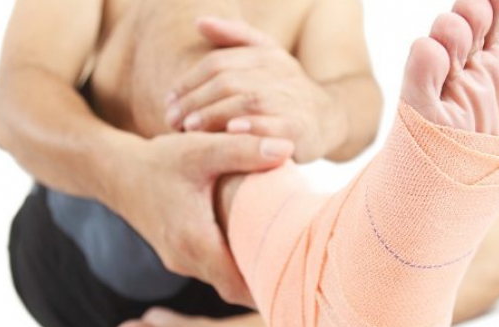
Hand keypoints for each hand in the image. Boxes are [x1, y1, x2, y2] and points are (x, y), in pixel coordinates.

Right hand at [106, 132, 293, 306]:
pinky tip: (259, 245)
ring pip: (224, 280)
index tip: (301, 284)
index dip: (271, 288)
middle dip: (267, 284)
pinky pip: (213, 268)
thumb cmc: (157, 160)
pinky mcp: (178, 253)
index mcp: (195, 242)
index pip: (241, 286)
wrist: (113, 171)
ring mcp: (180, 260)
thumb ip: (243, 149)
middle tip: (304, 276)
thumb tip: (286, 148)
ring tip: (289, 260)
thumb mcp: (200, 150)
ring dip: (251, 273)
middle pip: (236, 288)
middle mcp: (186, 260)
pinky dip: (235, 264)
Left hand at [164, 17, 346, 163]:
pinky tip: (228, 133)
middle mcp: (280, 73)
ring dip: (213, 115)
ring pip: (246, 102)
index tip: (169, 101)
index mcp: (267, 55)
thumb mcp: (265, 58)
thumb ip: (234, 38)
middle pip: (228, 82)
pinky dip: (249, 128)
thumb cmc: (286, 91)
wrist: (329, 120)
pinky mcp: (300, 128)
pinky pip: (272, 126)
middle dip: (195, 101)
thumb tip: (200, 22)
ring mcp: (291, 100)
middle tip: (173, 119)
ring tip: (189, 128)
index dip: (189, 81)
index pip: (218, 63)